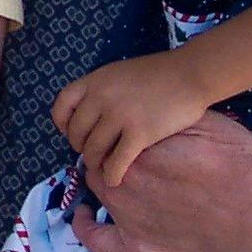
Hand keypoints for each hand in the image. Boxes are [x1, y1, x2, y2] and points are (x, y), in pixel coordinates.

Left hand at [52, 52, 210, 185]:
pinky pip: (116, 162)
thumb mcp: (119, 73)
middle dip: (82, 147)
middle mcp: (102, 97)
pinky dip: (112, 175)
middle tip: (93, 152)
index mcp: (95, 80)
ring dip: (96, 163)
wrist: (190, 74)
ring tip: (104, 166)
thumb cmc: (158, 73)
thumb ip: (102, 90)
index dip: (62, 124)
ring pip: (93, 151)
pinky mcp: (139, 133)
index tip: (71, 132)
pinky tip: (115, 179)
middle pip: (76, 133)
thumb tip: (89, 118)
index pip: (62, 105)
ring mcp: (120, 115)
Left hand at [70, 110, 251, 251]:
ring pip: (99, 190)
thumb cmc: (237, 161)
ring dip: (103, 181)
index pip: (109, 132)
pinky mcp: (140, 248)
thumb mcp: (202, 122)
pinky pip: (98, 241)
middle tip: (125, 152)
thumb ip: (167, 120)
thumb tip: (148, 109)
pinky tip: (86, 215)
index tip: (126, 131)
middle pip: (99, 160)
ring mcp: (129, 217)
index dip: (117, 131)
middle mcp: (125, 181)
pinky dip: (85, 228)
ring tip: (116, 176)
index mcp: (138, 147)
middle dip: (107, 154)